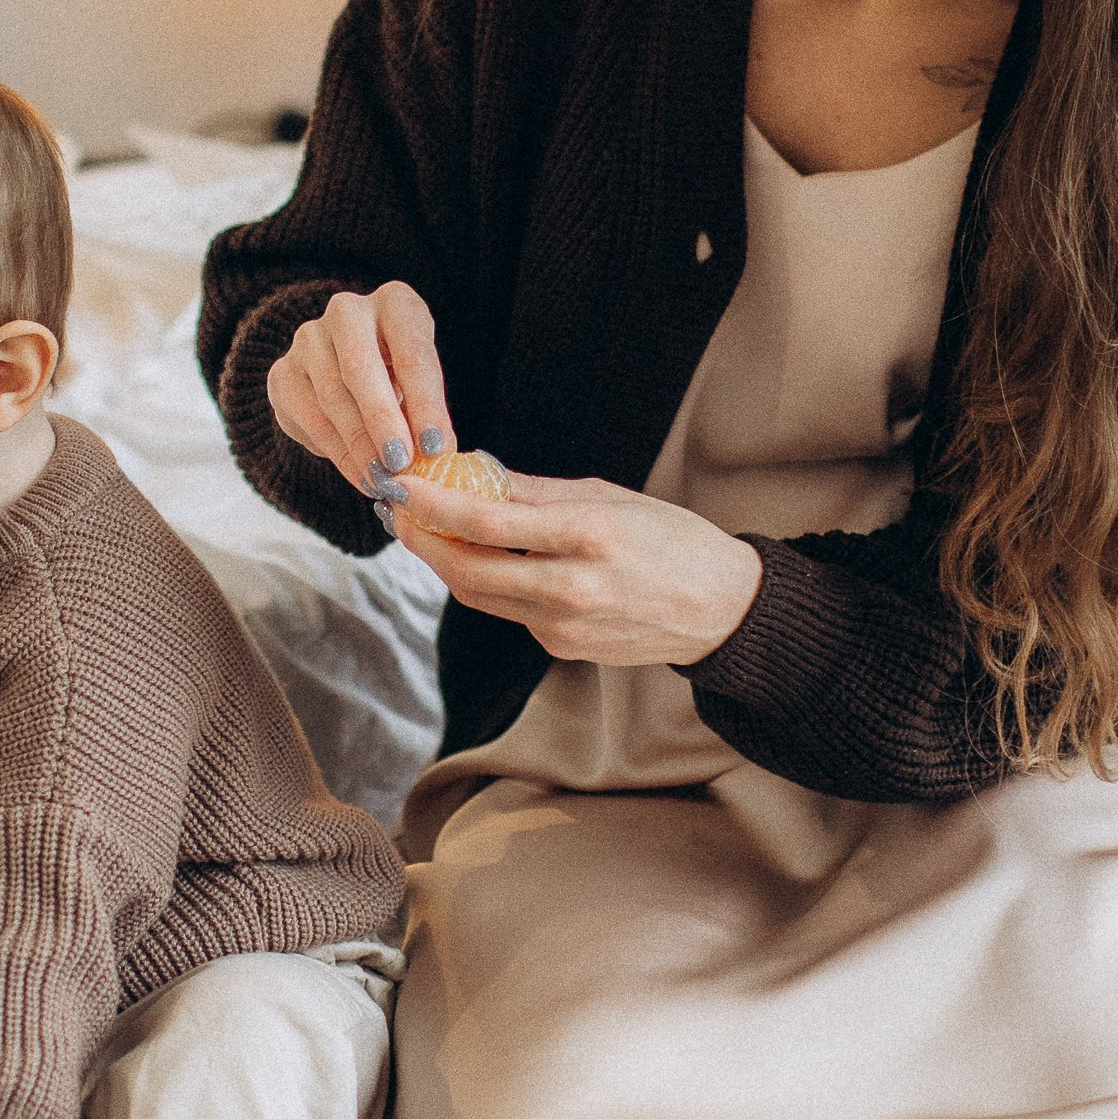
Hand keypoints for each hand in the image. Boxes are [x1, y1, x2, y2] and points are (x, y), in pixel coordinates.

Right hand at [266, 283, 454, 492]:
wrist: (342, 367)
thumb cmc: (396, 374)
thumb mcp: (419, 383)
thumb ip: (426, 412)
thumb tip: (437, 456)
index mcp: (395, 304)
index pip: (412, 352)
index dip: (425, 403)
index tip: (435, 447)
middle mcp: (346, 311)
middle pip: (360, 369)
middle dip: (382, 422)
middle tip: (400, 465)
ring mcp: (308, 339)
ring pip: (332, 398)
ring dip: (360, 447)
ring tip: (384, 480)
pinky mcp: (283, 372)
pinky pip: (310, 418)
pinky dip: (339, 454)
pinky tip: (360, 476)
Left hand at [379, 465, 762, 667]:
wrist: (719, 610)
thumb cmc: (672, 541)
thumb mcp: (610, 496)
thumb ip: (537, 490)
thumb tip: (478, 470)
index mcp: (589, 535)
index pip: (488, 520)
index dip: (433, 503)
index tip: (401, 485)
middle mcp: (572, 587)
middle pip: (467, 570)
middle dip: (422, 540)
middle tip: (398, 511)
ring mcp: (564, 626)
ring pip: (481, 594)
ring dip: (447, 562)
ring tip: (429, 528)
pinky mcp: (561, 647)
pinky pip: (511, 610)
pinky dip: (493, 582)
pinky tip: (493, 558)